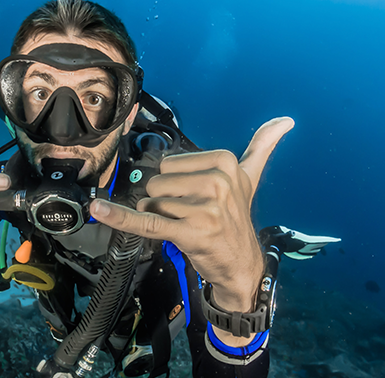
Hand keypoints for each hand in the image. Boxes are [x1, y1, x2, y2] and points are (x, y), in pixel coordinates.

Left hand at [91, 117, 293, 342]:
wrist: (242, 264)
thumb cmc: (236, 219)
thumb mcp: (251, 178)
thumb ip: (262, 146)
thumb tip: (284, 119)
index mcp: (225, 162)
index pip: (169, 163)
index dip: (175, 184)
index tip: (198, 198)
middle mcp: (217, 181)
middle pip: (157, 182)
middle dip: (165, 201)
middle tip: (191, 216)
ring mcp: (204, 207)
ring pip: (152, 202)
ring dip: (160, 218)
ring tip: (186, 227)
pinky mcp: (189, 231)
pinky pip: (146, 221)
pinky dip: (120, 217)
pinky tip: (100, 210)